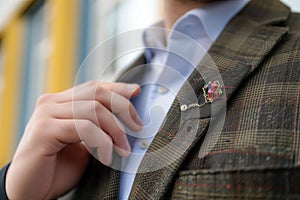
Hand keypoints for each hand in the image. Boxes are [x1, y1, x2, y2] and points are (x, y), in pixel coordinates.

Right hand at [5, 81, 141, 199]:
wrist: (31, 192)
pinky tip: (106, 157)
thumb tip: (127, 118)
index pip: (94, 87)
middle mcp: (51, 103)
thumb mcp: (85, 143)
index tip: (137, 92)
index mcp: (60, 103)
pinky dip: (102, 142)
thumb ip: (99, 127)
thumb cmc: (58, 168)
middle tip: (137, 127)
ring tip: (123, 150)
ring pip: (94, 109)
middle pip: (97, 92)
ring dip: (115, 130)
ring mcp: (46, 114)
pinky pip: (84, 128)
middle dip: (123, 108)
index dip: (118, 88)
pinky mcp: (44, 130)